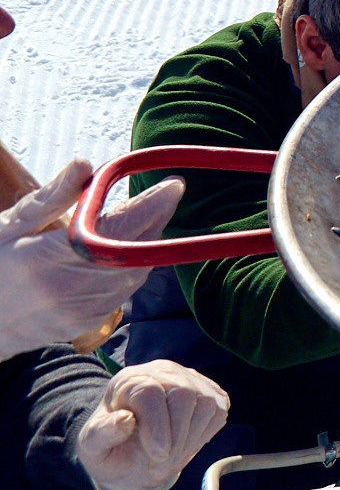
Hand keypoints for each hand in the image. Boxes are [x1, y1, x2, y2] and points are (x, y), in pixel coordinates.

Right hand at [0, 161, 183, 360]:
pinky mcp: (84, 324)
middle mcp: (70, 290)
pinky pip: (123, 291)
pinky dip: (132, 267)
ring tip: (145, 217)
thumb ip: (50, 198)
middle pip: (135, 252)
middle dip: (154, 221)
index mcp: (49, 261)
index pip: (117, 229)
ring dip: (146, 243)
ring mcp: (80, 312)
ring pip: (135, 274)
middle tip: (163, 195)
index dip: (151, 206)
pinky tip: (125, 249)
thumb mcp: (8, 227)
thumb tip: (86, 165)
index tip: (173, 185)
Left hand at [73, 360, 229, 489]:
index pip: (151, 392)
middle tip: (160, 467)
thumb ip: (101, 434)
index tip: (156, 455)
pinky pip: (217, 413)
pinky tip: (183, 447)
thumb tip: (124, 420)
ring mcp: (191, 380)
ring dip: (190, 441)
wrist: (132, 454)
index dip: (157, 425)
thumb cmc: (112, 449)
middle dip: (176, 438)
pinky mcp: (211, 393)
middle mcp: (163, 372)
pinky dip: (203, 436)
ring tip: (169, 461)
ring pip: (205, 404)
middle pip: (183, 395)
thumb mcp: (92, 448)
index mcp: (130, 380)